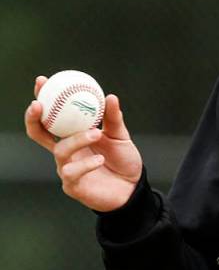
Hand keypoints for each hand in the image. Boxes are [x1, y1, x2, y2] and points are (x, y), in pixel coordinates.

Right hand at [25, 75, 142, 211]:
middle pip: (38, 133)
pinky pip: (73, 172)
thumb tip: (110, 96)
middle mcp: (64, 150)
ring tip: (96, 133)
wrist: (133, 188)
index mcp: (71, 136)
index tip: (43, 81)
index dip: (43, 98)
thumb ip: (113, 118)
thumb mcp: (120, 136)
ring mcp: (66, 168)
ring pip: (61, 150)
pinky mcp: (72, 186)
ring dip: (77, 139)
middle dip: (33, 118)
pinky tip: (100, 158)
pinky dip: (87, 164)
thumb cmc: (123, 160)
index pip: (51, 115)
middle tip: (39, 104)